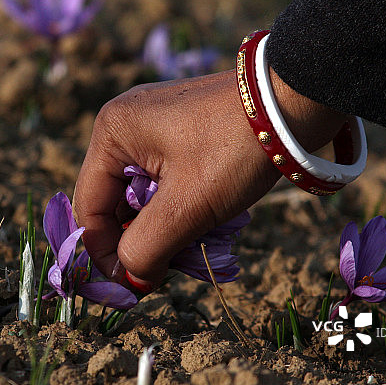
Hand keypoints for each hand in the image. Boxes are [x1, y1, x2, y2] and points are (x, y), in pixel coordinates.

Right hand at [73, 68, 346, 289]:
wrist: (296, 98)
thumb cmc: (235, 149)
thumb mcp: (187, 206)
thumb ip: (145, 248)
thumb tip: (130, 279)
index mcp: (111, 132)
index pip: (89, 208)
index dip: (104, 253)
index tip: (134, 286)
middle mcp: (124, 123)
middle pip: (113, 202)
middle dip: (138, 239)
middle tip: (168, 266)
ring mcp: (152, 123)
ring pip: (141, 194)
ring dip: (162, 225)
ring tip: (193, 240)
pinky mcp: (179, 128)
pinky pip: (163, 178)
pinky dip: (178, 205)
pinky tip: (204, 216)